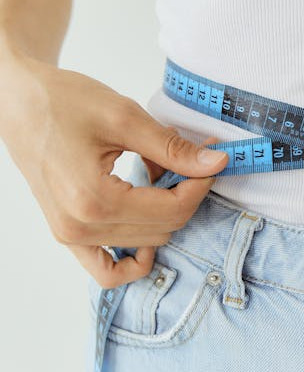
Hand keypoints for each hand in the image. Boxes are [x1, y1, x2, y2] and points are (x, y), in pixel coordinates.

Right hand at [0, 52, 227, 287]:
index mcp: (93, 200)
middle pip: (164, 228)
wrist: (17, 101)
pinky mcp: (68, 235)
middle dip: (185, 194)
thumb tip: (217, 163)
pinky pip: (107, 270)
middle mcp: (80, 227)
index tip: (213, 160)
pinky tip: (148, 226)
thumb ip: (173, 148)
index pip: (173, 210)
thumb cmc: (62, 102)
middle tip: (182, 159)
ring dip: (164, 212)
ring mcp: (70, 236)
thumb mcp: (124, 118)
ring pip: (147, 243)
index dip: (201, 185)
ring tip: (155, 174)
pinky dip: (135, 257)